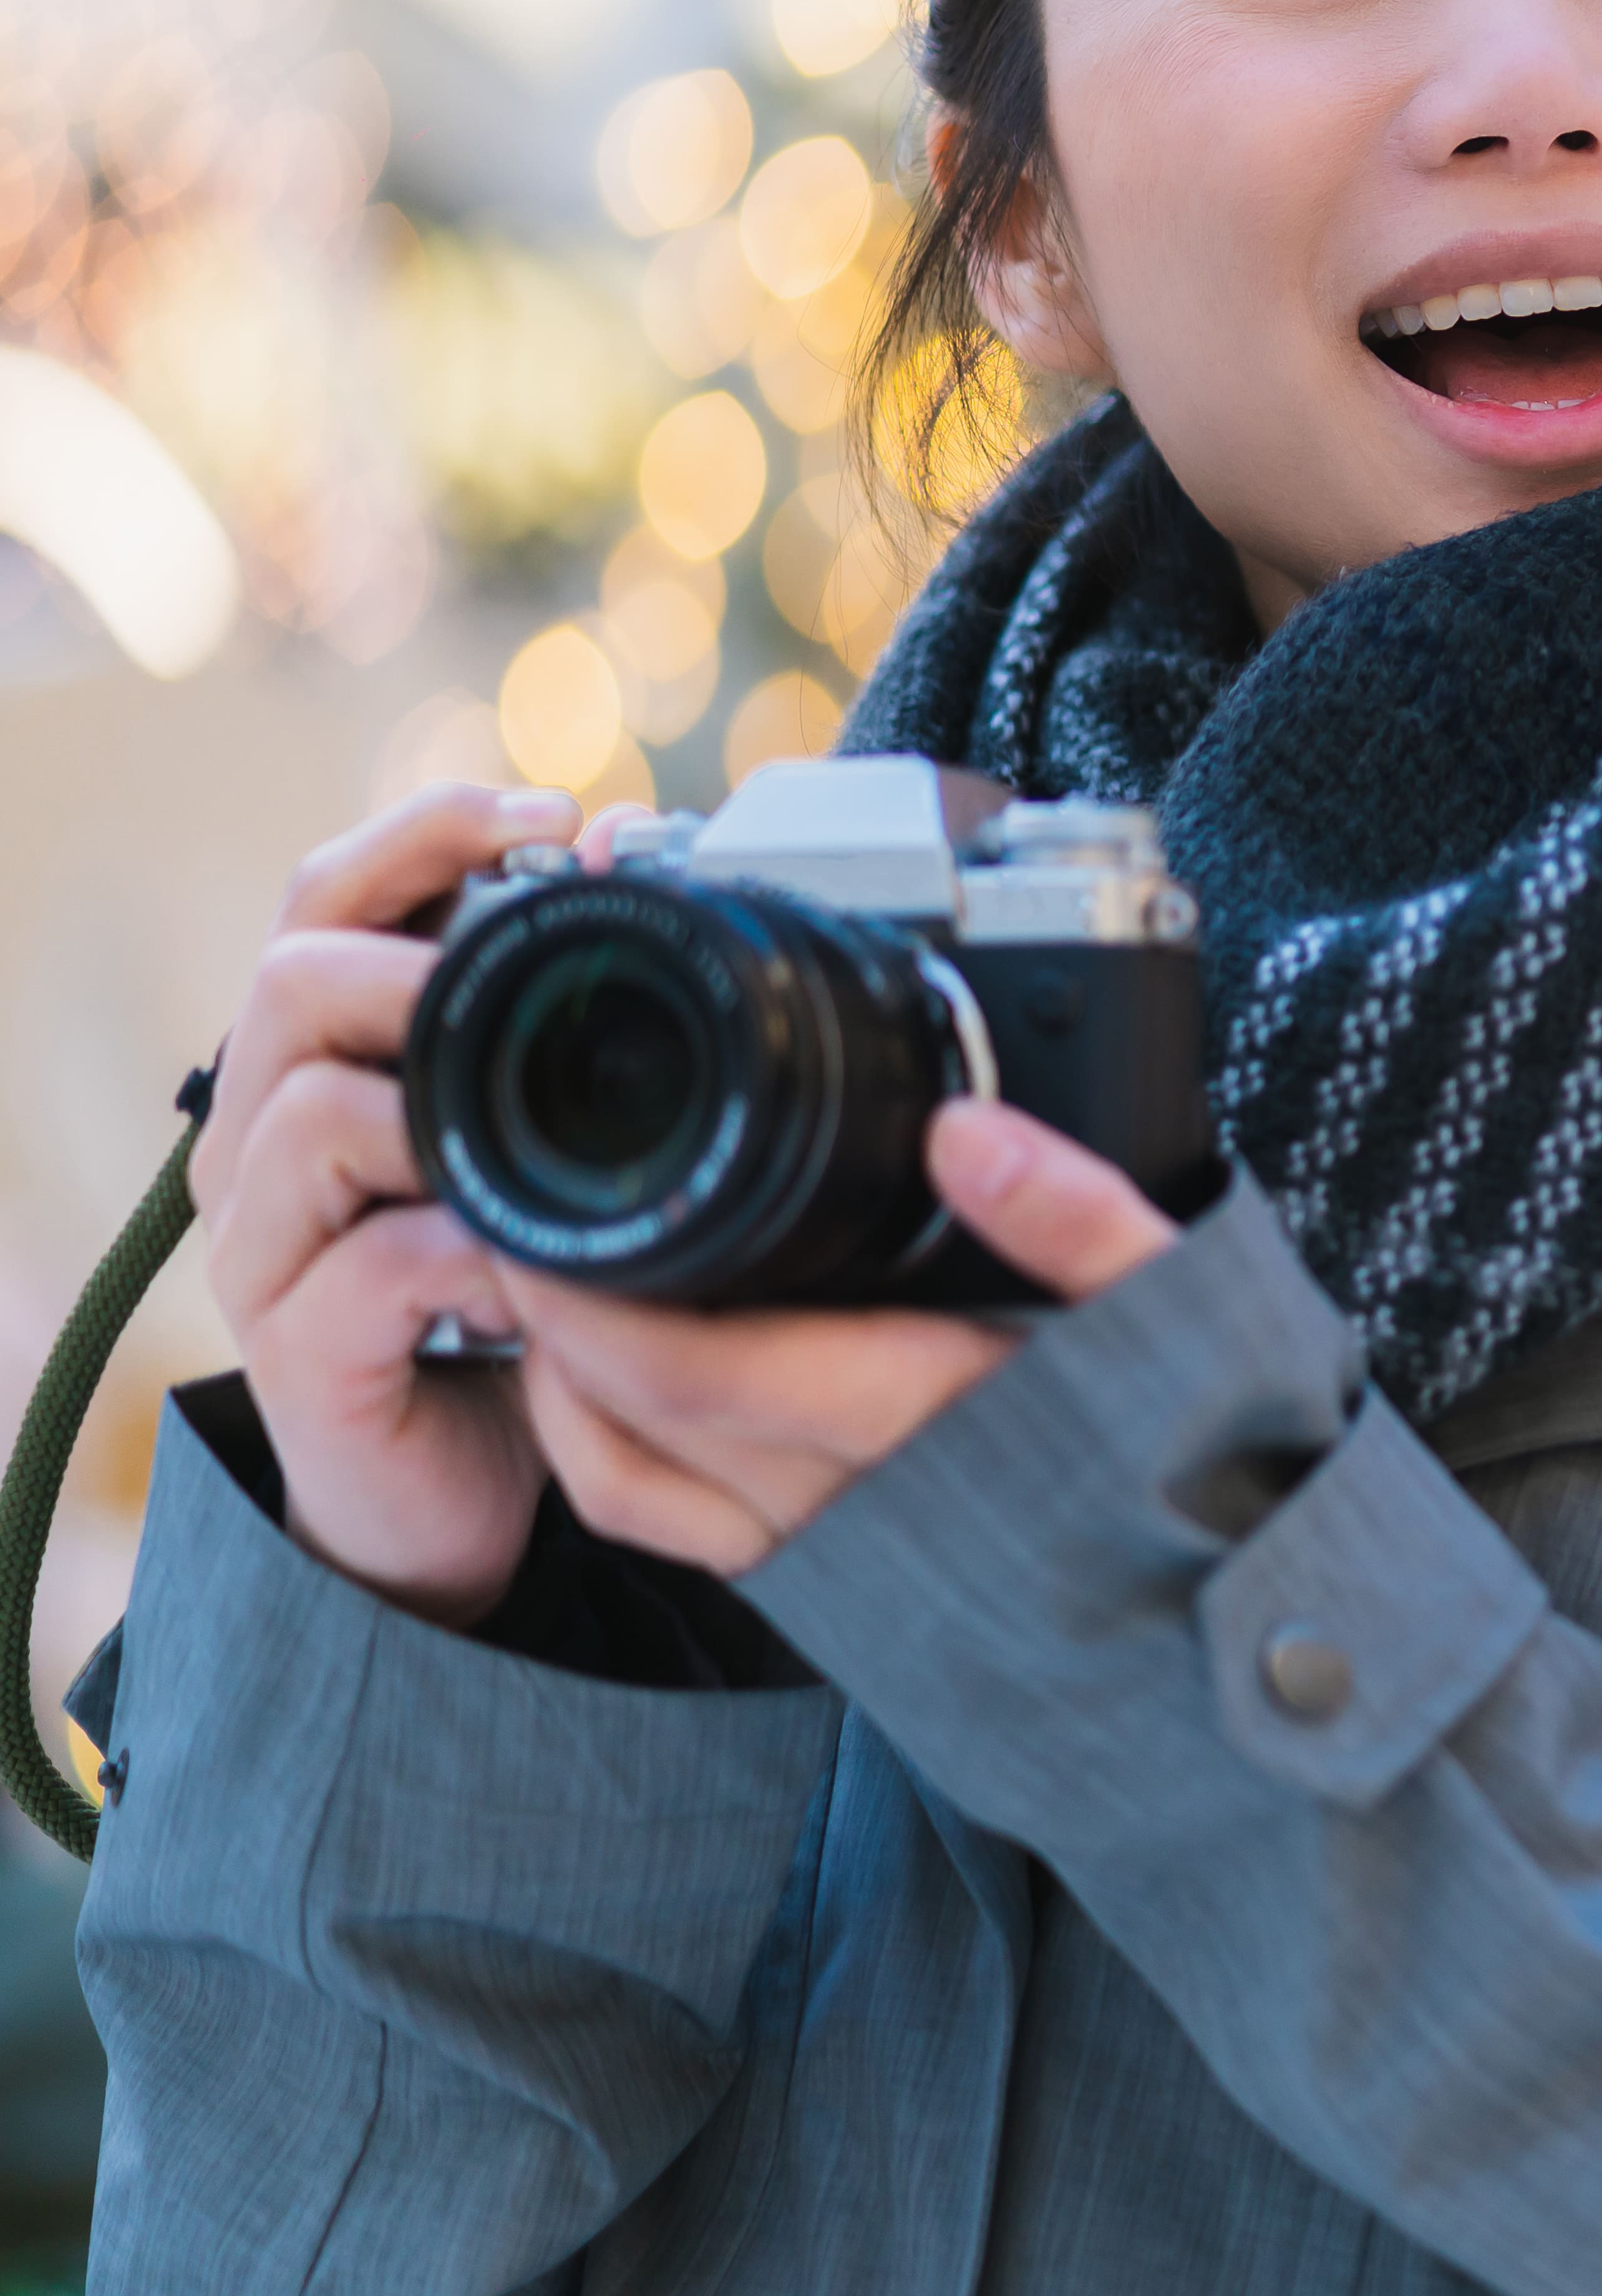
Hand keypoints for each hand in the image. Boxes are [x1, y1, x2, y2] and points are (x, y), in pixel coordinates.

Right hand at [195, 782, 578, 1628]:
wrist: (468, 1482)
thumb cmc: (510, 1289)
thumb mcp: (535, 1141)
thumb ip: (555, 1032)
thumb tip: (643, 869)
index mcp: (319, 1060)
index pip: (323, 896)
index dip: (425, 835)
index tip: (554, 813)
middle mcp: (263, 1138)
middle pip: (295, 979)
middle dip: (423, 961)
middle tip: (545, 978)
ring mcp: (267, 1247)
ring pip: (315, 1115)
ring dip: (447, 1112)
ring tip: (550, 1139)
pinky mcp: (302, 1350)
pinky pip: (373, 1269)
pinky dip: (474, 1255)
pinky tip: (543, 1269)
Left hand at [504, 1103, 1185, 1577]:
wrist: (1241, 1612)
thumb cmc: (1227, 1453)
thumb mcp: (1191, 1306)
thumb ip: (1082, 1217)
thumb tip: (967, 1131)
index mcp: (934, 1422)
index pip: (700, 1371)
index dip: (594, 1298)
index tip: (548, 1210)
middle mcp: (862, 1509)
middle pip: (637, 1424)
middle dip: (557, 1322)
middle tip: (524, 1222)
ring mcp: (839, 1559)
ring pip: (634, 1488)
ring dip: (568, 1391)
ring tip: (555, 1293)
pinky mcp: (835, 1588)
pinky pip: (673, 1532)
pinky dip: (607, 1457)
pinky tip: (609, 1389)